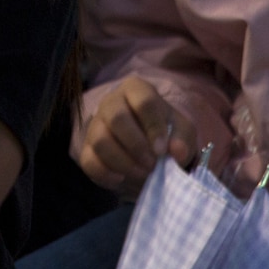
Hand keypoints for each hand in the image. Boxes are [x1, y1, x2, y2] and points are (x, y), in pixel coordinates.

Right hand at [77, 76, 194, 197]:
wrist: (148, 149)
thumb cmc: (165, 132)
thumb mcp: (182, 132)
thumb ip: (182, 139)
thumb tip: (177, 152)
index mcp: (136, 89)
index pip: (144, 102)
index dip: (154, 127)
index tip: (162, 151)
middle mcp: (111, 102)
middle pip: (116, 118)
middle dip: (136, 146)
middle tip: (152, 165)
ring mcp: (95, 125)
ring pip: (100, 141)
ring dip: (123, 162)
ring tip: (142, 174)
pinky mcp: (86, 149)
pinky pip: (89, 161)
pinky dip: (106, 174)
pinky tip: (122, 179)